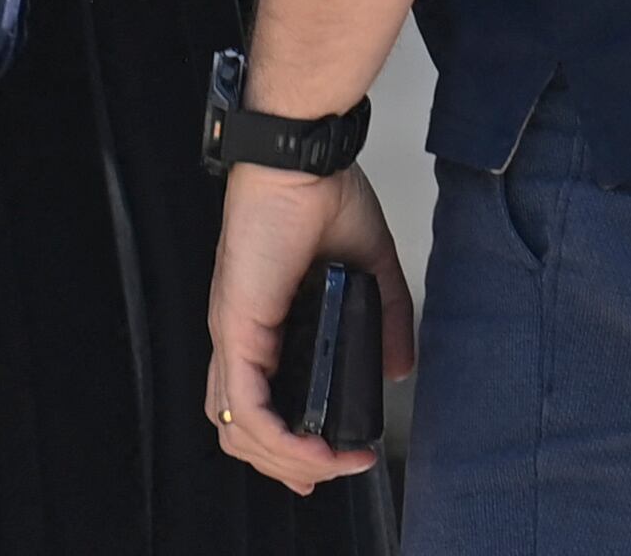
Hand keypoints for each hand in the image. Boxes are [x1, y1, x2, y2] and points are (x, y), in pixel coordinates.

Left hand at [205, 164, 417, 494]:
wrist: (303, 158)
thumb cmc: (323, 197)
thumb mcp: (366, 270)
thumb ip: (382, 318)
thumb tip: (397, 370)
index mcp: (263, 322)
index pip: (254, 404)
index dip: (284, 445)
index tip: (327, 463)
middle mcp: (240, 334)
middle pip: (242, 428)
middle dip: (289, 465)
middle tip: (335, 471)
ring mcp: (233, 334)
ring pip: (239, 428)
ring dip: (288, 461)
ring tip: (335, 464)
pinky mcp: (237, 328)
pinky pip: (246, 406)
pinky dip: (281, 441)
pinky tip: (316, 453)